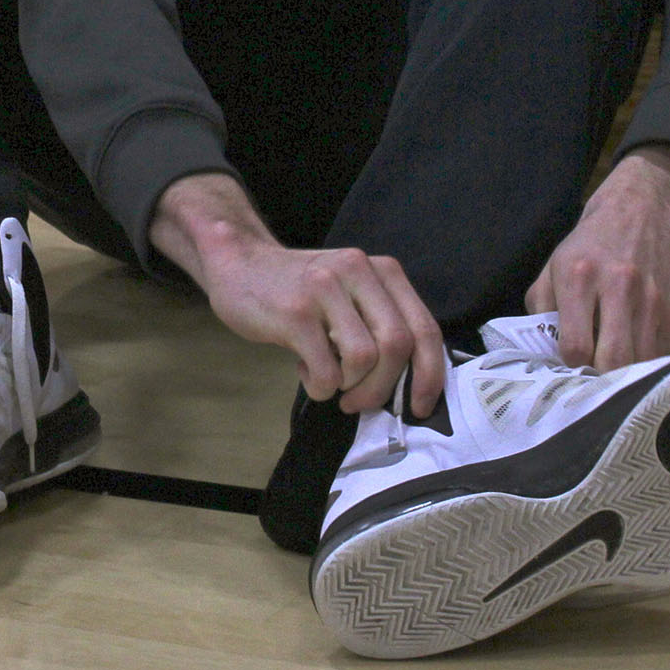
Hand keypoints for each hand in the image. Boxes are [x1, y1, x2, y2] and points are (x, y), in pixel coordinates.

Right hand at [149, 173, 446, 415]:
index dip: (430, 375)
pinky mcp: (295, 312)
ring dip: (350, 386)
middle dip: (384, 388)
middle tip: (359, 401)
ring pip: (365, 359)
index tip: (420, 406)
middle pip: (399, 345)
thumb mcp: (351, 292)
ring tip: (329, 379)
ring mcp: (325, 288)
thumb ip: (382, 322)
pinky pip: (327, 371)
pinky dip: (321, 387)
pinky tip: (305, 370)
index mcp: (382, 270)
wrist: (239, 263)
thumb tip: (411, 384)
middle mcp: (358, 271)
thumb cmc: (300, 290)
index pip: (424, 328)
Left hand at [524, 143, 669, 371]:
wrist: (642, 213)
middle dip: (600, 381)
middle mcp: (617, 288)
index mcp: (578, 277)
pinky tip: (630, 357)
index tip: (567, 369)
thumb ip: (542, 310)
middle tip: (590, 382)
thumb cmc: (589, 246)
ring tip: (609, 374)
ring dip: (623, 376)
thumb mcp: (553, 268)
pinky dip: (643, 364)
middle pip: (613, 360)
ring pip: (640, 363)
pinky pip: (659, 353)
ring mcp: (650, 300)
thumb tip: (543, 355)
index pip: (575, 345)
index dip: (569, 367)